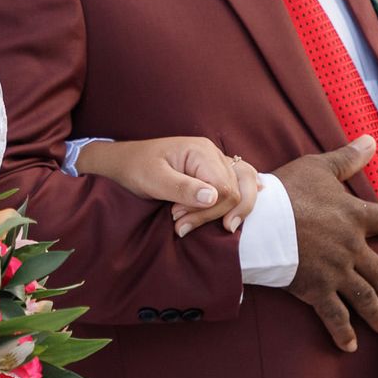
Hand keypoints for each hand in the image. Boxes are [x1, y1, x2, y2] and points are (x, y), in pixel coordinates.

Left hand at [75, 137, 259, 236]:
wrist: (124, 161)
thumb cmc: (136, 168)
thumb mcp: (153, 180)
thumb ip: (182, 188)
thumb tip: (213, 197)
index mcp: (201, 152)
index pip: (224, 189)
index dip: (206, 211)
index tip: (176, 218)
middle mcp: (214, 154)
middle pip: (236, 191)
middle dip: (211, 214)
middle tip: (180, 223)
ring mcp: (216, 161)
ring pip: (245, 185)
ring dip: (228, 210)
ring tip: (220, 226)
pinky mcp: (213, 170)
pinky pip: (241, 179)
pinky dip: (247, 192)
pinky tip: (254, 198)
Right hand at [276, 137, 377, 351]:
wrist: (260, 222)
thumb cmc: (286, 191)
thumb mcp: (318, 168)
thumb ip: (347, 158)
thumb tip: (371, 140)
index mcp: (355, 216)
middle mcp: (352, 247)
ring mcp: (337, 272)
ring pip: (367, 297)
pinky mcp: (317, 290)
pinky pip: (335, 316)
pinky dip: (344, 332)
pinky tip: (351, 346)